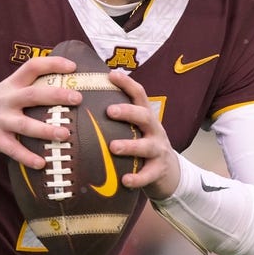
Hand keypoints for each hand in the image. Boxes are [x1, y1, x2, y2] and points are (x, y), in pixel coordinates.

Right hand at [0, 55, 82, 175]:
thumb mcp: (2, 94)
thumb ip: (24, 91)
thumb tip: (58, 90)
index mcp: (9, 85)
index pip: (32, 67)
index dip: (52, 64)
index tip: (73, 66)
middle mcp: (5, 100)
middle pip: (34, 94)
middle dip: (57, 95)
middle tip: (77, 98)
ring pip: (26, 125)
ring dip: (47, 130)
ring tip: (65, 135)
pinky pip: (13, 150)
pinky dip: (28, 157)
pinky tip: (41, 163)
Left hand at [105, 69, 180, 199]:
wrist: (169, 173)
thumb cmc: (142, 147)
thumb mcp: (136, 129)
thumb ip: (118, 120)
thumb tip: (84, 104)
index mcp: (146, 117)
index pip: (139, 95)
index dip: (127, 83)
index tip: (111, 74)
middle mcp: (154, 130)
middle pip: (145, 116)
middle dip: (128, 112)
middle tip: (109, 111)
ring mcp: (158, 150)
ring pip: (146, 146)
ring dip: (130, 145)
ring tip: (113, 147)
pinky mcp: (158, 171)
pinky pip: (148, 174)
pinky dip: (137, 177)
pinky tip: (125, 180)